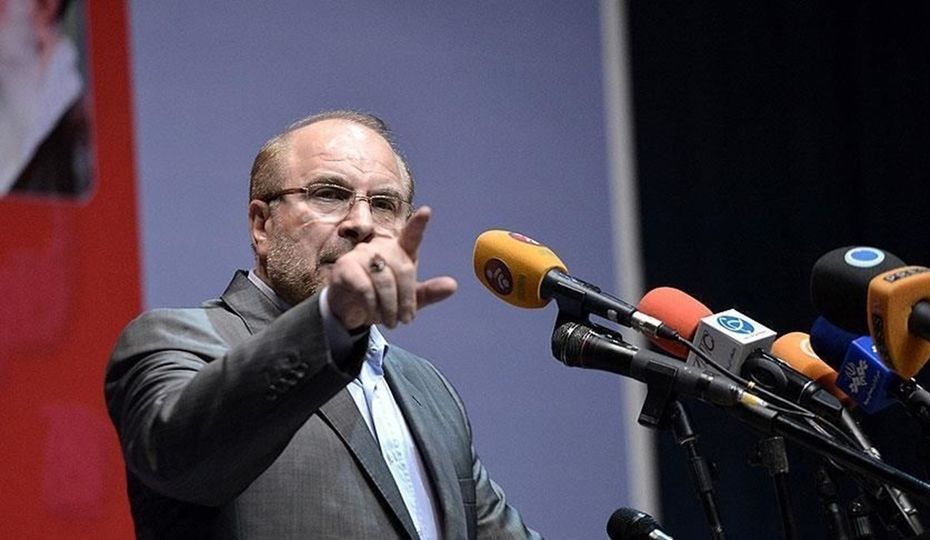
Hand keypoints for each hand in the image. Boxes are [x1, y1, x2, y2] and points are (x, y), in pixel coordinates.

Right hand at [327, 206, 457, 330]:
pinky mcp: (345, 268)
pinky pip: (364, 287)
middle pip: (402, 268)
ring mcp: (360, 255)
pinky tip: (372, 314)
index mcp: (398, 252)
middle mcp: (380, 248)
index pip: (410, 236)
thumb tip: (452, 286)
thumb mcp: (406, 300)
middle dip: (406, 298)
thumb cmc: (380, 299)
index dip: (418, 225)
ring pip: (384, 278)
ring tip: (392, 321)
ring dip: (390, 305)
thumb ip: (427, 293)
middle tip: (406, 319)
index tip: (426, 212)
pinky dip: (372, 305)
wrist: (348, 312)